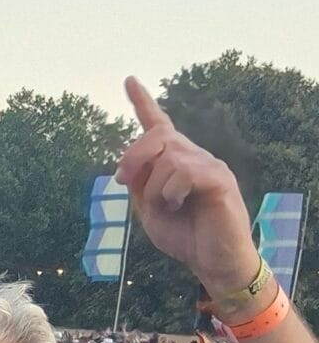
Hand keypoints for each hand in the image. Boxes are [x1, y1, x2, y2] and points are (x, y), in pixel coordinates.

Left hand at [119, 77, 259, 297]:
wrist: (212, 262)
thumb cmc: (184, 236)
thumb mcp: (148, 211)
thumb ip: (138, 186)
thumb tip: (127, 165)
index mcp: (175, 162)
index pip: (159, 125)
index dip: (143, 102)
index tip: (129, 80)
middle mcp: (194, 156)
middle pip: (157, 136)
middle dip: (132, 156)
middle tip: (122, 180)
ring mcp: (209, 164)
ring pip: (167, 158)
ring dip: (154, 188)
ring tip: (167, 207)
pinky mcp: (219, 178)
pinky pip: (184, 172)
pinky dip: (171, 192)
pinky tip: (179, 204)